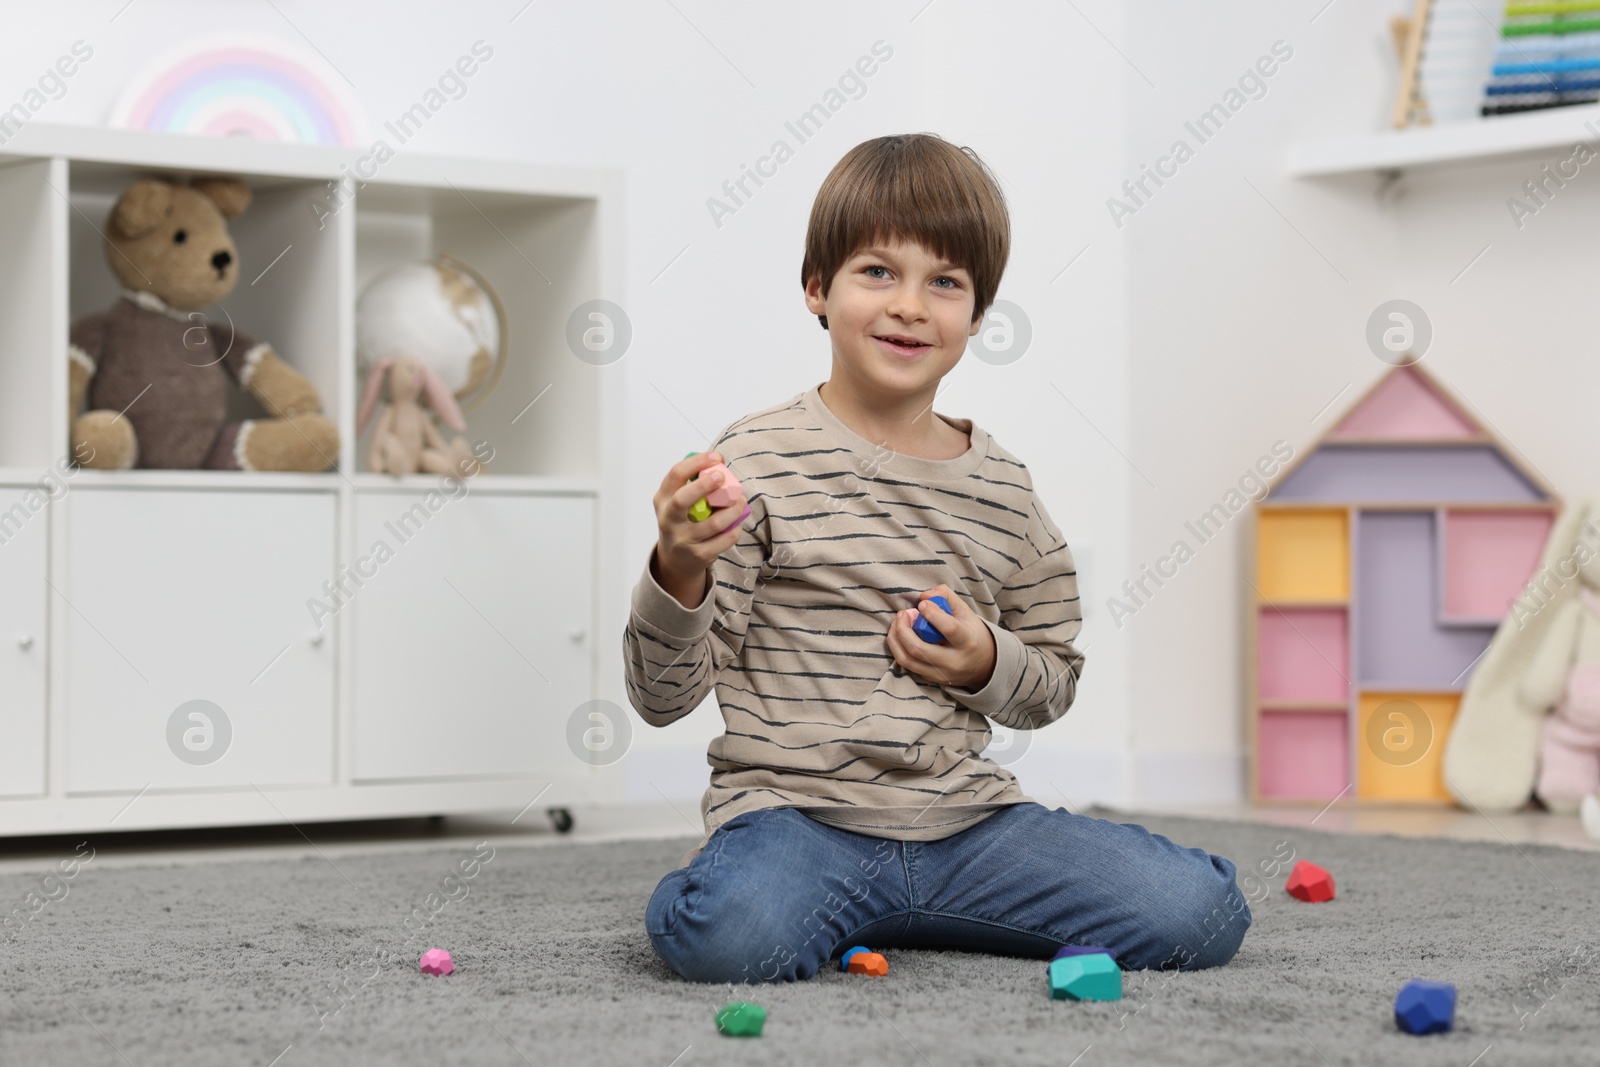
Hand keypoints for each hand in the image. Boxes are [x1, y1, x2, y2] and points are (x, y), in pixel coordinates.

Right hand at [650, 450, 749, 606]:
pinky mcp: (699, 555)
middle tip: (722, 476)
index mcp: (663, 499)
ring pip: (713, 523)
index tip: (716, 457)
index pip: (675, 474)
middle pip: (682, 499)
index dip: (697, 462)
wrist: (675, 560)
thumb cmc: (681, 521)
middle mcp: (669, 520)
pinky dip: (735, 528)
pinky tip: (737, 522)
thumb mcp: (676, 502)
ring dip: (733, 509)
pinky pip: (725, 539)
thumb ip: (692, 484)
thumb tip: (720, 462)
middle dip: (704, 485)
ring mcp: (683, 539)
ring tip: (741, 500)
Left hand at [886, 584, 995, 690]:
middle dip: (904, 629)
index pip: (949, 629)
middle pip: (919, 649)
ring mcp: (940, 674)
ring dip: (895, 639)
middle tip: (902, 614)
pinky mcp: (930, 679)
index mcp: (967, 642)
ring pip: (908, 659)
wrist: (983, 665)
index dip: (932, 614)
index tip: (922, 604)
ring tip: (897, 624)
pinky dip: (899, 648)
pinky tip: (900, 635)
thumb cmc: (971, 634)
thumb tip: (924, 596)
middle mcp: (954, 661)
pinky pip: (907, 665)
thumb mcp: (965, 612)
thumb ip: (946, 597)